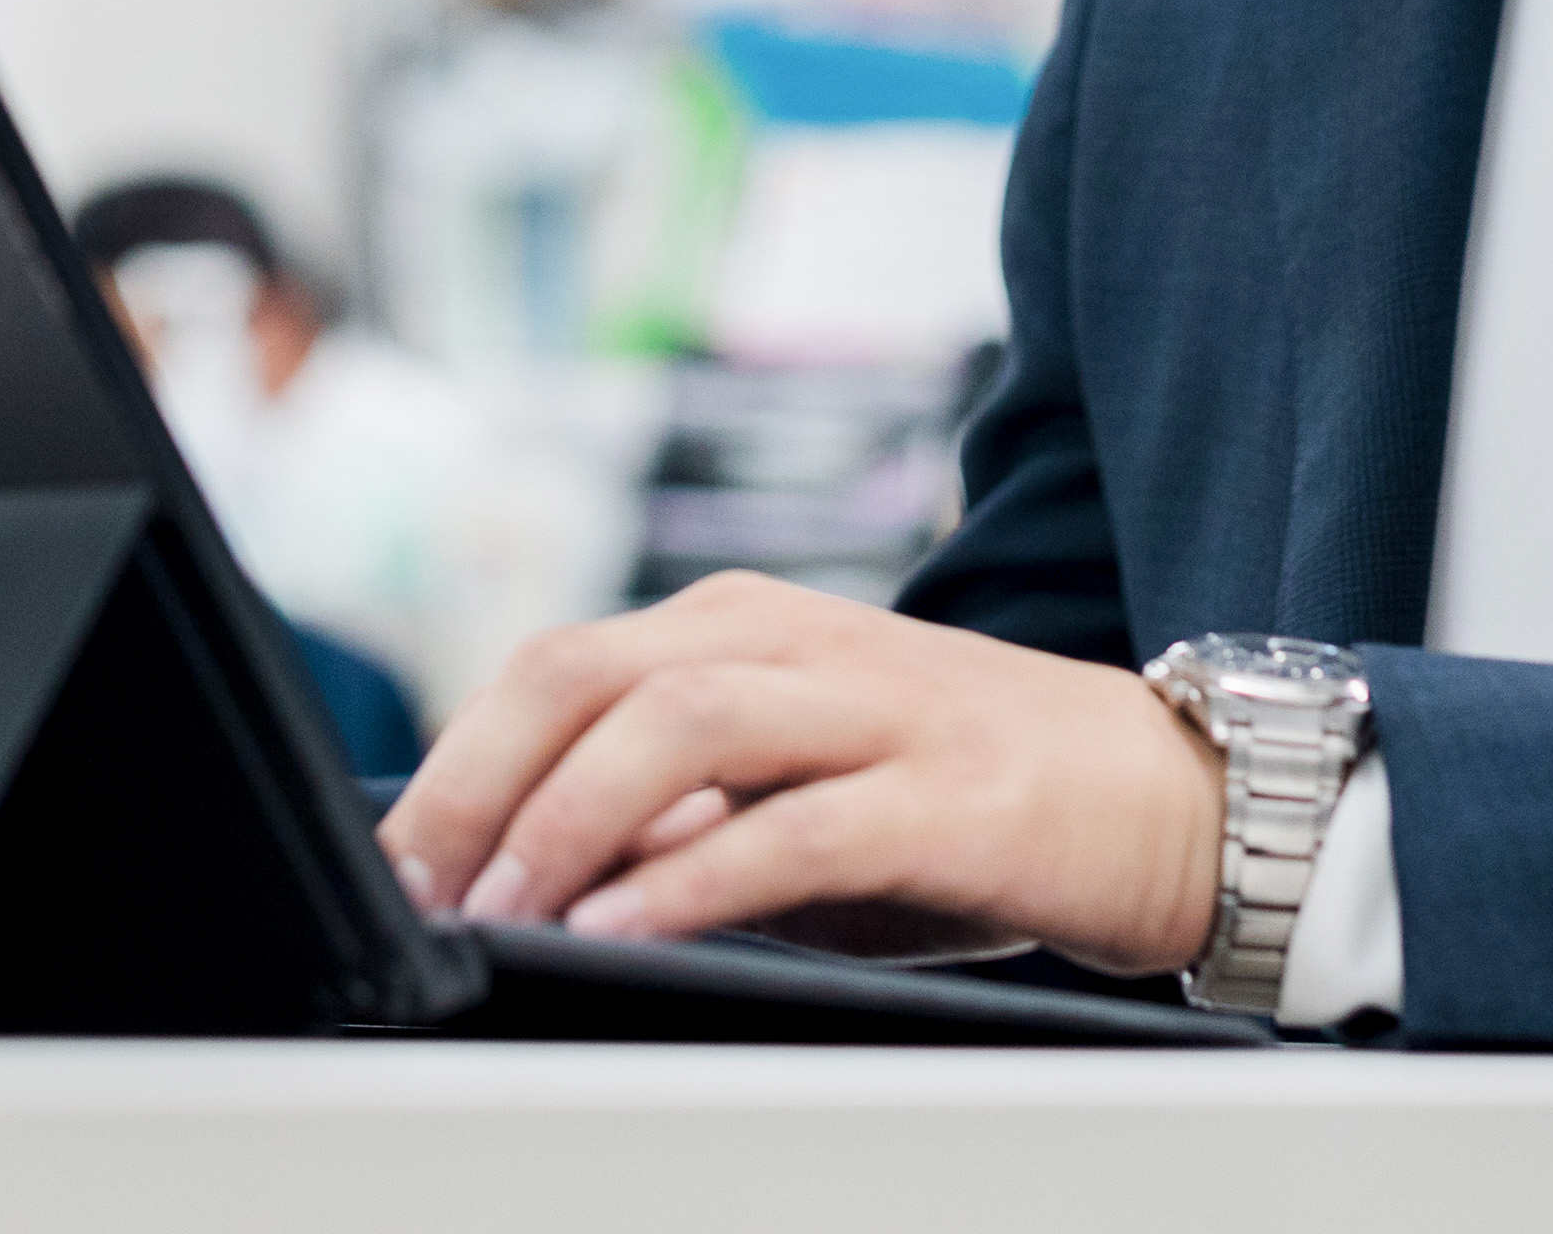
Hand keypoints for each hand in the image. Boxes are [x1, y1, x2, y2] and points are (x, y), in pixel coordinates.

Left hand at [375, 571, 1224, 974]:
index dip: (454, 764)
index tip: (389, 865)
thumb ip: (670, 819)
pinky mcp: (938, 792)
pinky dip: (690, 875)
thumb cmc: (957, 808)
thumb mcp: (790, 801)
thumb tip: (514, 879)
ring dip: (565, 821)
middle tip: (409, 889)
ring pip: (675, 722)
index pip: (553, 669)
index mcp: (740, 626)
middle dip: (474, 786)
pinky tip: (623, 926)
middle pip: (585, 675)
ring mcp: (868, 707)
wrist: (1163, 798)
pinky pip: (788, 826)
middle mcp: (791, 641)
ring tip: (499, 910)